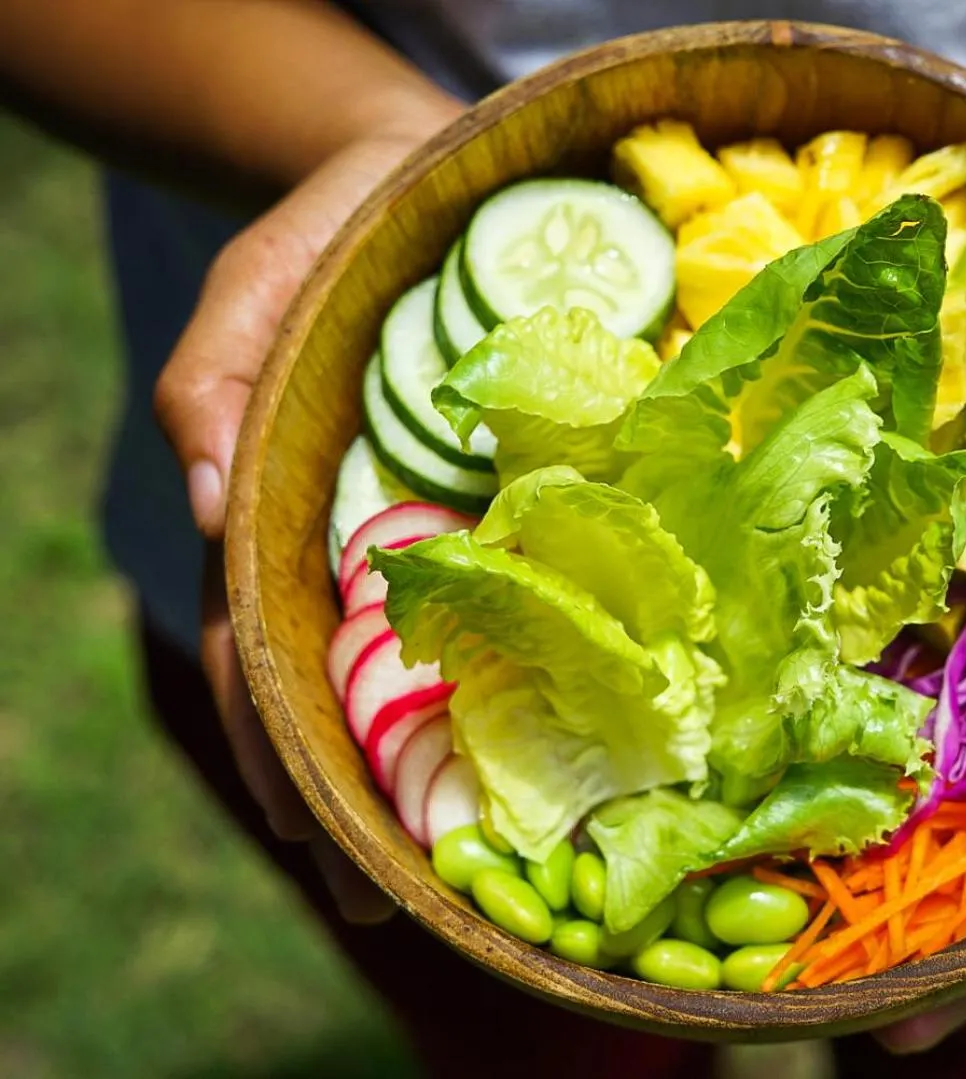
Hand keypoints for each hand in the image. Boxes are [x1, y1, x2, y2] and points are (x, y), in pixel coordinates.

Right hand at [156, 121, 459, 922]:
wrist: (421, 181)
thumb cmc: (323, 239)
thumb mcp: (249, 297)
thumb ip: (214, 390)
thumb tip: (209, 506)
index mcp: (288, 519)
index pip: (264, 661)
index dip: (283, 754)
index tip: (321, 848)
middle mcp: (364, 544)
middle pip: (348, 694)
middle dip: (364, 802)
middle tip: (404, 910)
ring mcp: (439, 530)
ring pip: (430, 667)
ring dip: (444, 767)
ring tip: (480, 874)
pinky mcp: (509, 501)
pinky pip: (513, 597)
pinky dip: (521, 673)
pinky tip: (560, 747)